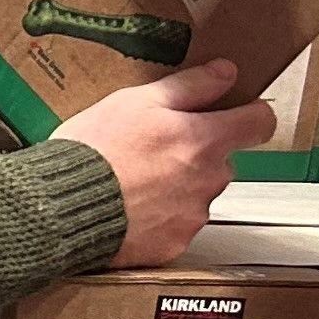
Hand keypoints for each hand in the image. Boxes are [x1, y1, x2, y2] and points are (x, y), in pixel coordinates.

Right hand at [64, 59, 275, 265]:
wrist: (58, 209)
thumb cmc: (94, 152)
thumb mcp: (135, 102)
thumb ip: (188, 86)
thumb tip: (226, 73)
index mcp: (205, 140)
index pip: (260, 122)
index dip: (250, 114)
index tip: (235, 114)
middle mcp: (209, 179)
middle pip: (221, 160)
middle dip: (196, 155)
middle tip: (152, 152)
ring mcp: (192, 216)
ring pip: (198, 194)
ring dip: (176, 188)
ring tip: (132, 184)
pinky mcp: (171, 245)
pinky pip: (175, 227)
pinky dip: (158, 219)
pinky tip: (128, 210)